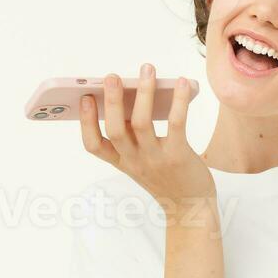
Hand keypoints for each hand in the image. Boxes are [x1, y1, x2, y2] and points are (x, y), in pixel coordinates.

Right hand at [79, 63, 215, 214]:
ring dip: (144, 93)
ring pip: (142, 123)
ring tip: (147, 70)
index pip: (93, 146)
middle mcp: (135, 162)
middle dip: (112, 101)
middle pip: (115, 129)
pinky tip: (181, 83)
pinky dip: (178, 101)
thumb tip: (136, 94)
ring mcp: (155, 160)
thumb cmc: (168, 178)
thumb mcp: (142, 161)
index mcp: (122, 162)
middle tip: (111, 76)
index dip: (86, 122)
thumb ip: (134, 136)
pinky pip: (175, 124)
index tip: (85, 98)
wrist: (192, 208)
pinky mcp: (178, 157)